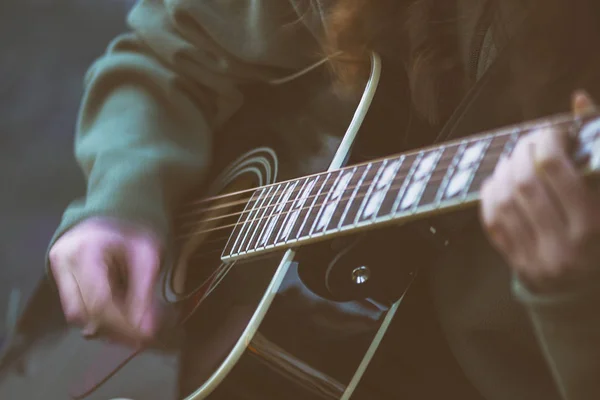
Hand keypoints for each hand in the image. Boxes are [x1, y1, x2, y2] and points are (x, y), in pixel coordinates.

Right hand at [49, 217, 162, 341]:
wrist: (109, 217)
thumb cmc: (130, 233)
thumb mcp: (146, 256)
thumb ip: (145, 292)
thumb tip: (147, 330)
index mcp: (87, 250)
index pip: (98, 299)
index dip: (121, 323)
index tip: (144, 336)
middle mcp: (64, 262)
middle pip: (83, 312)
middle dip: (115, 330)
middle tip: (140, 338)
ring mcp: (56, 271)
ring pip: (76, 316)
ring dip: (106, 328)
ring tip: (132, 329)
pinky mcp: (57, 279)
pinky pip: (75, 310)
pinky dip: (98, 319)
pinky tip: (118, 319)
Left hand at [480, 91, 599, 291]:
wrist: (591, 288)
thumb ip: (597, 150)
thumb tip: (576, 99)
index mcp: (592, 228)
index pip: (555, 170)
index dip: (548, 141)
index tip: (552, 130)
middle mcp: (564, 247)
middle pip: (526, 183)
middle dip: (524, 152)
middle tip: (530, 140)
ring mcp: (537, 260)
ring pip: (504, 201)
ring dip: (505, 170)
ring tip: (514, 158)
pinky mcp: (518, 266)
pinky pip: (493, 223)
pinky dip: (491, 196)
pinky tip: (499, 181)